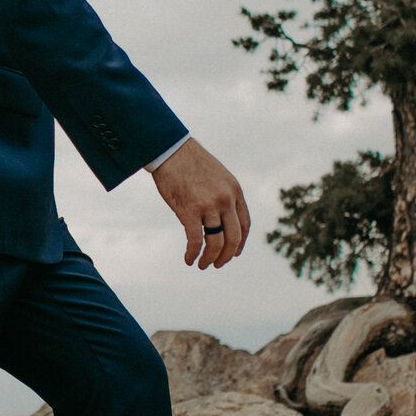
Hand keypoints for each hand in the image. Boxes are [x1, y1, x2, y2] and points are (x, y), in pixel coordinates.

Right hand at [151, 137, 249, 269]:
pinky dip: (193, 254)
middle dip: (226, 256)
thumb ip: (223, 195)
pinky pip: (195, 241)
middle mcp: (226, 200)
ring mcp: (209, 206)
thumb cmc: (190, 162)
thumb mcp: (217, 176)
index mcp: (235, 191)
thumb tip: (221, 217)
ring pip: (216, 243)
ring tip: (202, 265)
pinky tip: (188, 259)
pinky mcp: (190, 210)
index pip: (245, 225)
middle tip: (218, 264)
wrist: (171, 149)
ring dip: (210, 259)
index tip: (233, 253)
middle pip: (233, 238)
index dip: (240, 243)